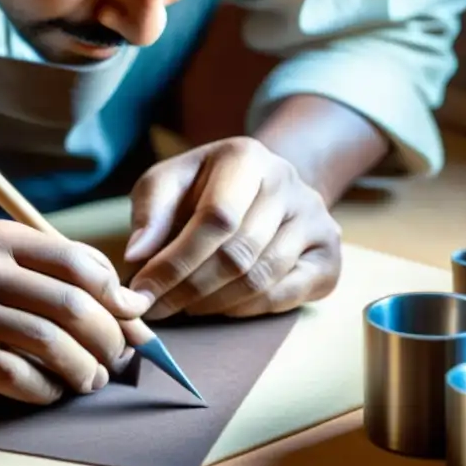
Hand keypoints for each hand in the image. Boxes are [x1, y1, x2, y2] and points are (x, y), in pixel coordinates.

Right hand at [0, 219, 149, 403]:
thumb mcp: (0, 256)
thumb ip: (59, 272)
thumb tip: (132, 307)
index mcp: (1, 237)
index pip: (78, 263)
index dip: (116, 297)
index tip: (131, 322)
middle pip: (70, 305)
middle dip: (107, 338)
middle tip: (116, 359)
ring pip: (47, 342)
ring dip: (82, 369)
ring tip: (91, 380)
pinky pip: (12, 376)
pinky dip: (43, 389)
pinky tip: (52, 392)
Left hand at [123, 136, 341, 318]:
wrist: (263, 186)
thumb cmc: (203, 187)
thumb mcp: (168, 183)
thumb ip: (149, 213)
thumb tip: (137, 256)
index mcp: (246, 156)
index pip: (215, 218)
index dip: (175, 262)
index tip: (142, 290)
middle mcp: (289, 183)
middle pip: (238, 253)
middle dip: (189, 289)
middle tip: (157, 308)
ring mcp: (316, 219)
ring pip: (261, 279)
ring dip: (213, 303)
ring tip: (183, 306)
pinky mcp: (328, 256)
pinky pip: (284, 296)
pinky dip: (244, 309)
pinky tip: (218, 307)